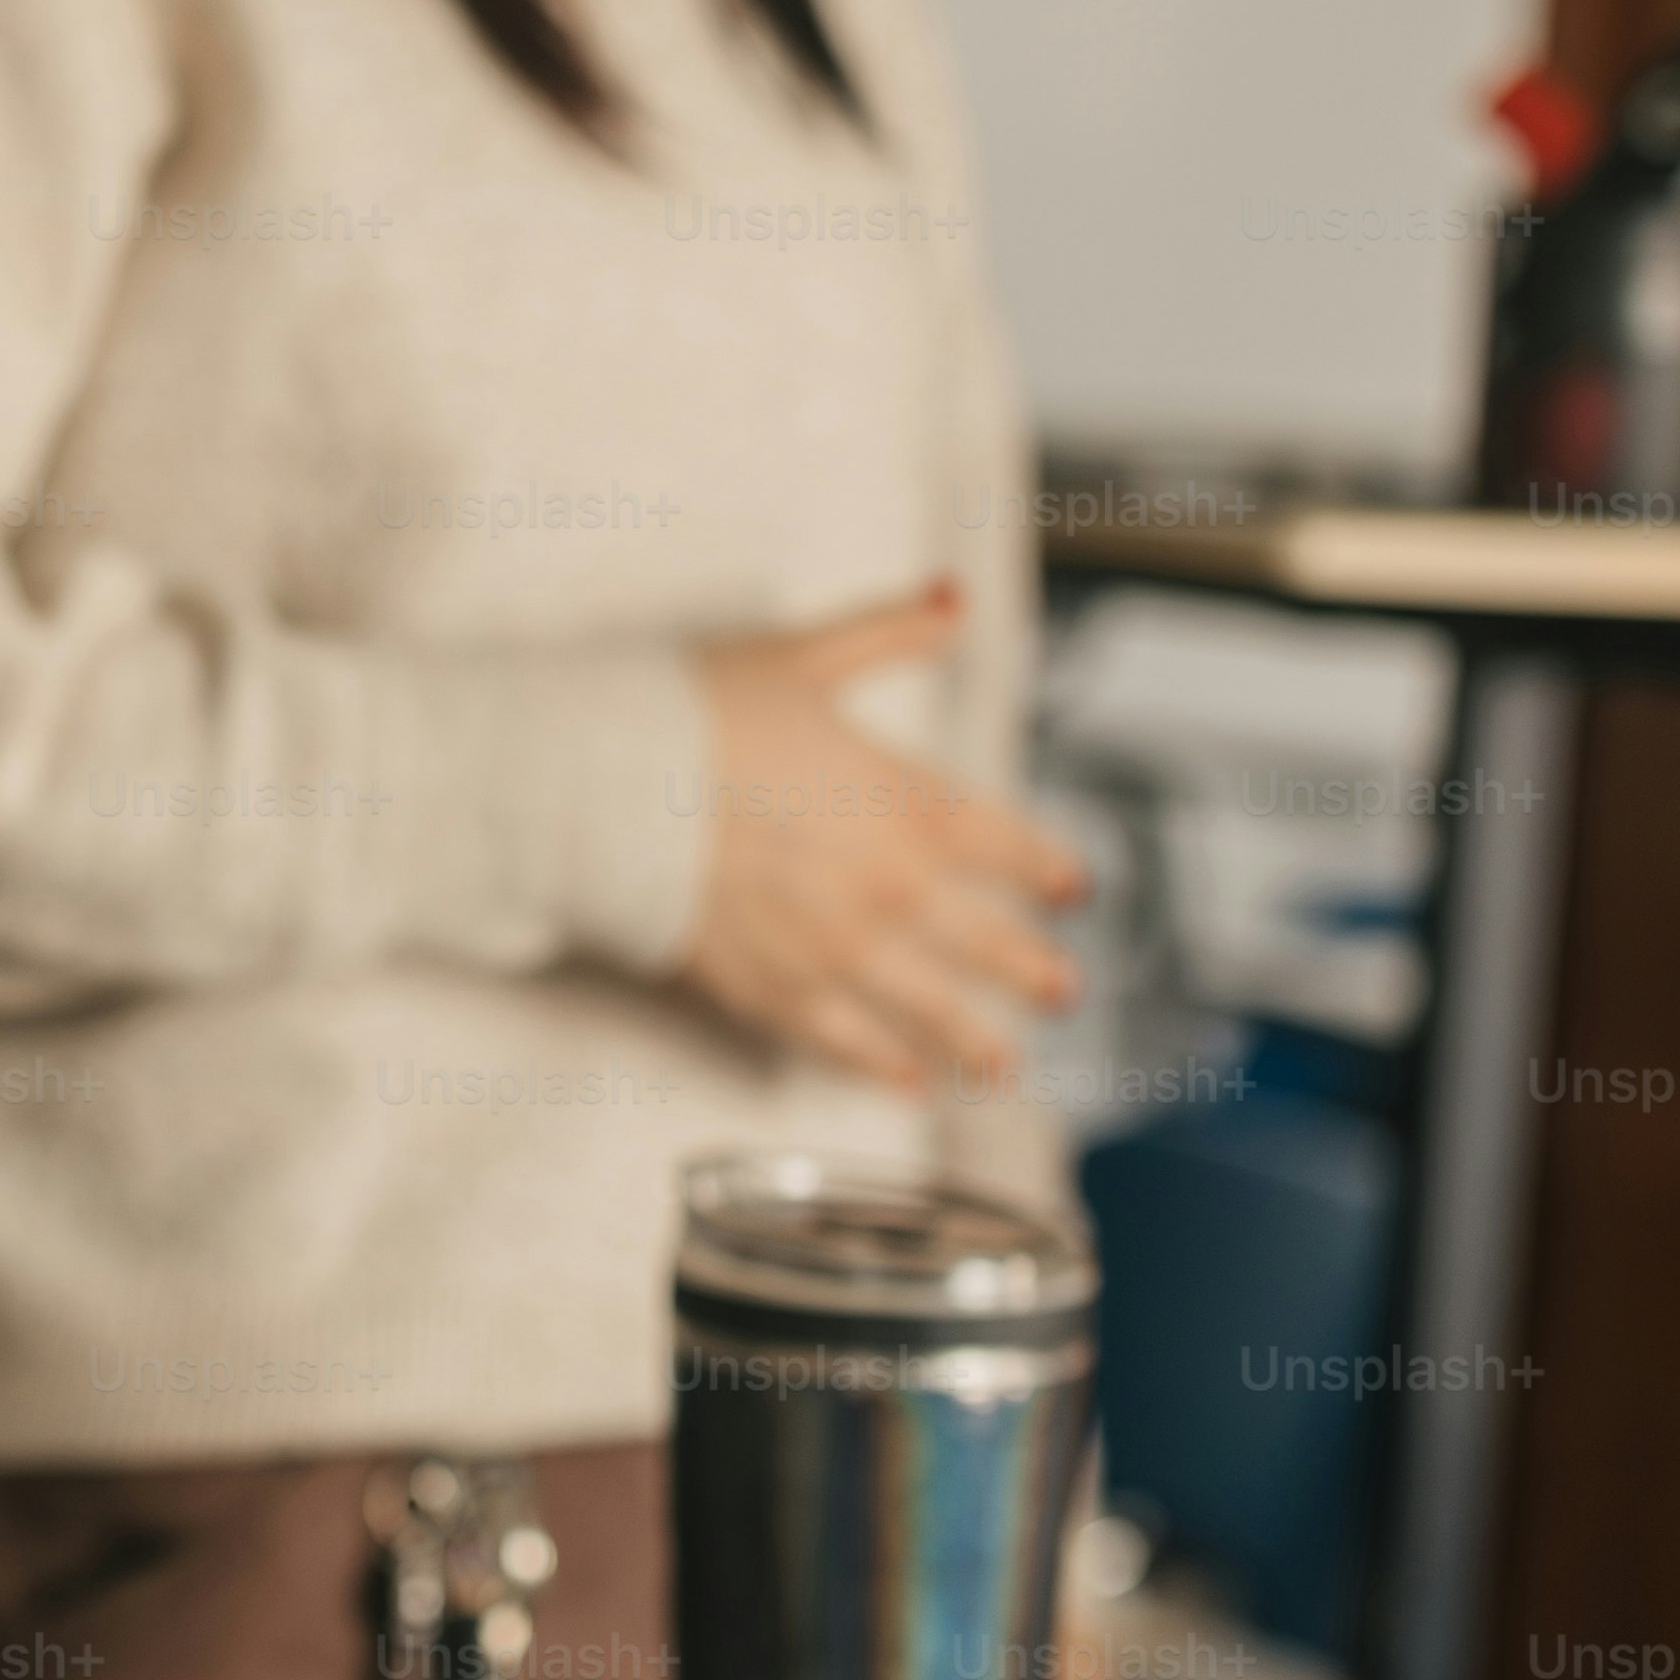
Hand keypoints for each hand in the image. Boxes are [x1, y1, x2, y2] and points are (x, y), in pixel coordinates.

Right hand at [680, 586, 1088, 1088]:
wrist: (606, 784)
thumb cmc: (699, 712)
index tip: (1073, 889)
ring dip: (974, 1038)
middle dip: (1029, 969)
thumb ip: (890, 632)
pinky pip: (844, 1039)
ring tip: (1003, 1063)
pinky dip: (879, 1064)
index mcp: (907, 803)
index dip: (1045, 868)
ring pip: (927, 1007)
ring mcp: (833, 949)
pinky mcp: (772, 989)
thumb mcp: (805, 655)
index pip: (1005, 845)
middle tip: (1061, 990)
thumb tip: (954, 598)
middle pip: (984, 941)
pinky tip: (904, 1081)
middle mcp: (888, 888)